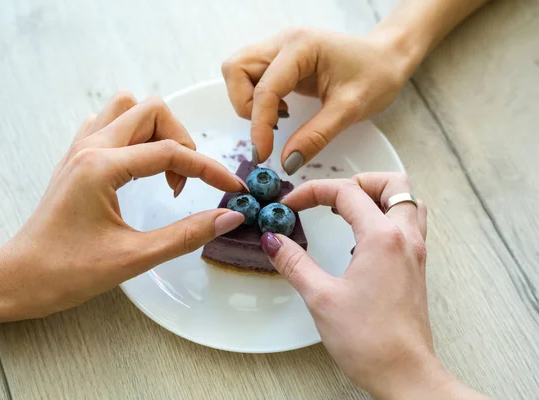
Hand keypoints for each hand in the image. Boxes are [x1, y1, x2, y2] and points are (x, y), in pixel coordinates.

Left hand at [0, 93, 246, 320]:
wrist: (18, 279)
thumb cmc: (66, 272)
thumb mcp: (134, 257)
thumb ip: (187, 234)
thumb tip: (229, 216)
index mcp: (102, 167)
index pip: (171, 152)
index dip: (209, 169)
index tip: (232, 187)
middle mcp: (89, 147)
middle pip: (150, 110)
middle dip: (181, 139)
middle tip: (187, 181)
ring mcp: (79, 150)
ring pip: (127, 109)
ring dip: (155, 131)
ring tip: (164, 170)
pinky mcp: (75, 159)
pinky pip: (108, 124)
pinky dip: (133, 136)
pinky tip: (138, 167)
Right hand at [222, 28, 410, 174]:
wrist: (387, 59)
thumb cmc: (375, 76)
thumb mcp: (350, 110)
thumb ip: (316, 136)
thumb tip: (286, 163)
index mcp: (301, 46)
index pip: (264, 88)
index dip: (259, 126)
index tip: (263, 155)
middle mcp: (282, 42)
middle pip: (236, 69)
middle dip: (244, 105)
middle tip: (271, 128)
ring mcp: (278, 48)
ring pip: (238, 72)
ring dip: (247, 101)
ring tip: (277, 119)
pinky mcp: (279, 60)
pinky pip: (250, 77)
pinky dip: (257, 98)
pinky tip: (281, 111)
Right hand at [260, 174, 485, 398]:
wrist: (404, 374)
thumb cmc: (368, 340)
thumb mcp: (320, 297)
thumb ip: (294, 262)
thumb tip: (273, 240)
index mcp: (381, 238)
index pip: (347, 192)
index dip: (313, 191)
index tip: (291, 205)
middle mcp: (404, 239)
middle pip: (394, 184)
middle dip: (359, 180)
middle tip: (332, 196)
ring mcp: (415, 253)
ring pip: (408, 202)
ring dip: (379, 196)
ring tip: (348, 210)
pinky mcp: (415, 268)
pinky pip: (408, 225)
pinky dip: (387, 217)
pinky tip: (361, 238)